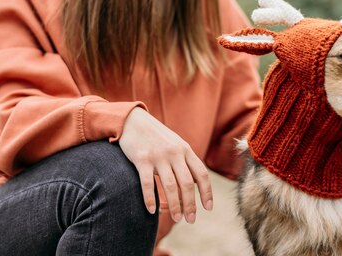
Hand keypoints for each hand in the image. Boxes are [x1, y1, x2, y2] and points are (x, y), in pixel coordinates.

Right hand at [118, 107, 212, 223]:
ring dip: (174, 205)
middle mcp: (174, 153)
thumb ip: (186, 161)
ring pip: (170, 186)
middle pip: (187, 183)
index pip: (201, 174)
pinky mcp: (141, 159)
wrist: (133, 120)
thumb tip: (196, 184)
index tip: (208, 208)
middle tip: (191, 220)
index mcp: (185, 150)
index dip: (206, 192)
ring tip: (176, 218)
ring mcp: (158, 156)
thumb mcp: (175, 144)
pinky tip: (151, 210)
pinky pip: (148, 184)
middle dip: (190, 204)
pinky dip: (150, 199)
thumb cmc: (156, 136)